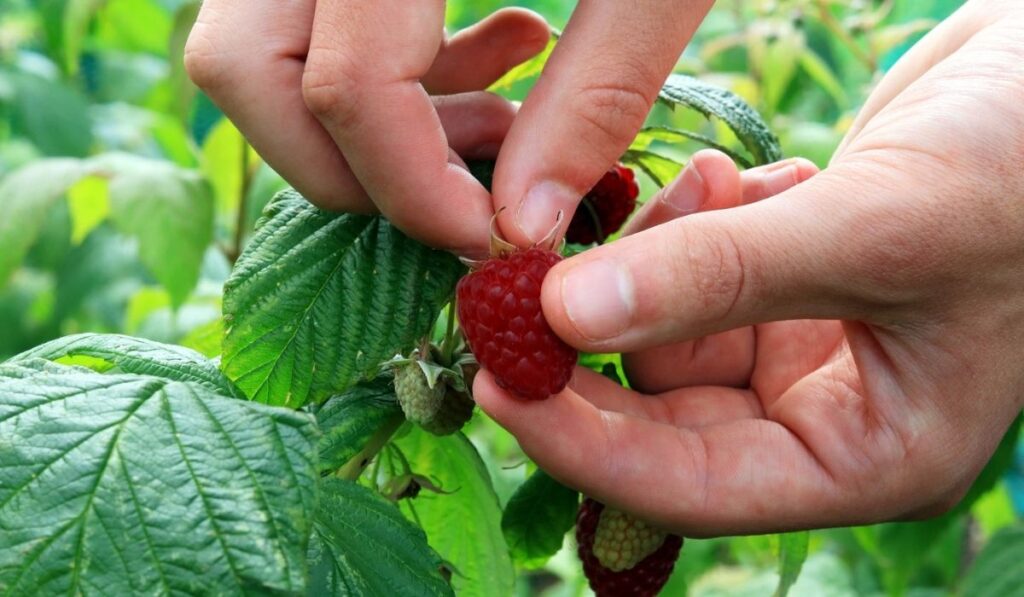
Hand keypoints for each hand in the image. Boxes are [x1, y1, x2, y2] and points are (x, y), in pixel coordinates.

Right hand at [184, 2, 549, 253]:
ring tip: (508, 124)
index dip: (416, 192)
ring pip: (268, 55)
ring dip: (384, 123)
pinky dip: (397, 65)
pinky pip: (314, 22)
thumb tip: (525, 228)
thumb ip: (597, 97)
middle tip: (461, 198)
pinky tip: (511, 47)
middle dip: (357, 172)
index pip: (342, 89)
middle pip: (250, 76)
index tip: (492, 239)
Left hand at [475, 0, 1023, 534]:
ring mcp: (800, 342)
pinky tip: (730, 178)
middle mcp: (823, 413)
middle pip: (663, 410)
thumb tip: (563, 314)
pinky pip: (695, 268)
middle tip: (521, 277)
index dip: (585, 443)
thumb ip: (719, 276)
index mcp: (865, 455)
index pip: (692, 486)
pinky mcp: (785, 276)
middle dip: (594, 341)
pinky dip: (690, 222)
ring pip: (669, 327)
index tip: (496, 384)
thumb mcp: (874, 230)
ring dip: (653, 259)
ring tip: (703, 187)